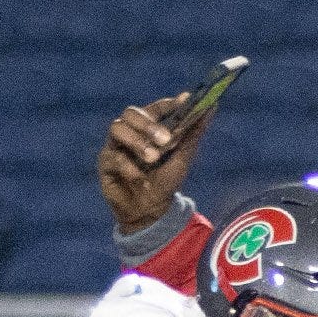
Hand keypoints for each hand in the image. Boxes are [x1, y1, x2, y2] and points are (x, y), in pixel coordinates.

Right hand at [97, 91, 220, 234]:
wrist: (150, 213)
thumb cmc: (165, 183)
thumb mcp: (183, 158)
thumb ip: (194, 133)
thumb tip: (213, 105)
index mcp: (148, 128)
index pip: (155, 109)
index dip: (167, 104)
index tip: (184, 102)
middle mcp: (129, 132)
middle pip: (131, 113)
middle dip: (148, 124)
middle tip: (165, 139)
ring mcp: (115, 145)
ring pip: (117, 128)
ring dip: (137, 141)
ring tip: (153, 158)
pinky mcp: (104, 163)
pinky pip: (113, 157)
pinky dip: (129, 167)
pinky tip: (140, 178)